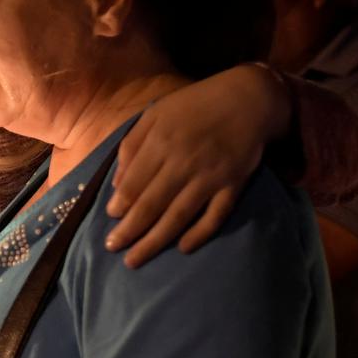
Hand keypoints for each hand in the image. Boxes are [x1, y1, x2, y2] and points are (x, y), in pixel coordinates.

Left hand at [105, 64, 286, 266]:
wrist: (247, 97)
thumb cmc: (195, 106)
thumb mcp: (155, 114)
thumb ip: (132, 146)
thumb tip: (116, 185)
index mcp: (160, 142)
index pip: (133, 184)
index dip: (119, 206)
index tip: (111, 221)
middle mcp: (182, 162)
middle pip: (151, 205)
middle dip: (129, 231)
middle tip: (114, 249)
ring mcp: (209, 175)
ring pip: (178, 215)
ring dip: (154, 241)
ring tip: (136, 260)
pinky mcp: (233, 184)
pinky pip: (215, 215)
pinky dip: (199, 233)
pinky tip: (183, 248)